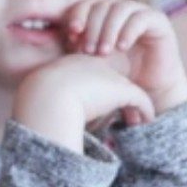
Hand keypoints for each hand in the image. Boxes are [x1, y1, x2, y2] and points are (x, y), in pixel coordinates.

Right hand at [13, 54, 156, 153]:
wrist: (47, 98)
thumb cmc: (41, 104)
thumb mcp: (47, 101)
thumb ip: (57, 105)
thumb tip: (60, 118)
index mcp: (71, 65)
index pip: (92, 77)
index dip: (99, 93)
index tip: (98, 108)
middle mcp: (93, 65)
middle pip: (112, 80)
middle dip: (118, 97)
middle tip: (124, 114)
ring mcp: (107, 75)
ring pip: (127, 89)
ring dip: (133, 105)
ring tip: (134, 121)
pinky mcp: (121, 89)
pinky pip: (139, 99)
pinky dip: (145, 109)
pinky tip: (146, 120)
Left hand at [64, 0, 186, 115]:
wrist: (149, 91)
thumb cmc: (119, 76)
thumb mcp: (93, 60)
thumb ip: (78, 45)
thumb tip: (52, 36)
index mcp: (106, 15)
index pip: (88, 4)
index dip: (78, 15)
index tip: (71, 36)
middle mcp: (123, 10)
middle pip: (102, 5)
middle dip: (92, 27)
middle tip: (88, 50)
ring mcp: (142, 13)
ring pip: (120, 9)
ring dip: (108, 30)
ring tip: (103, 52)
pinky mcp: (158, 21)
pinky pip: (141, 18)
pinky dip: (128, 31)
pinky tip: (121, 48)